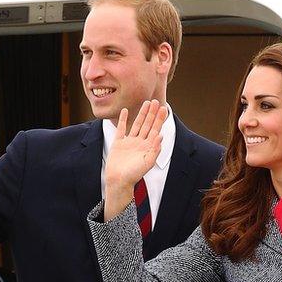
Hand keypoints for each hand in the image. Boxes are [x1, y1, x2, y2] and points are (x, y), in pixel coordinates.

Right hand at [102, 100, 166, 220]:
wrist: (119, 180)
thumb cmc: (134, 174)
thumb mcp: (148, 162)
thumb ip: (155, 149)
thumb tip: (161, 136)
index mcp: (148, 147)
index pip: (155, 129)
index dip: (159, 119)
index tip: (163, 108)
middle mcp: (139, 142)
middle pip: (147, 124)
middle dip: (151, 113)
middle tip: (155, 100)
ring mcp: (129, 142)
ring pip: (136, 124)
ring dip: (141, 114)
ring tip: (145, 103)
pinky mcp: (118, 143)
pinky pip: (121, 129)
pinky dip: (122, 120)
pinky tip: (125, 111)